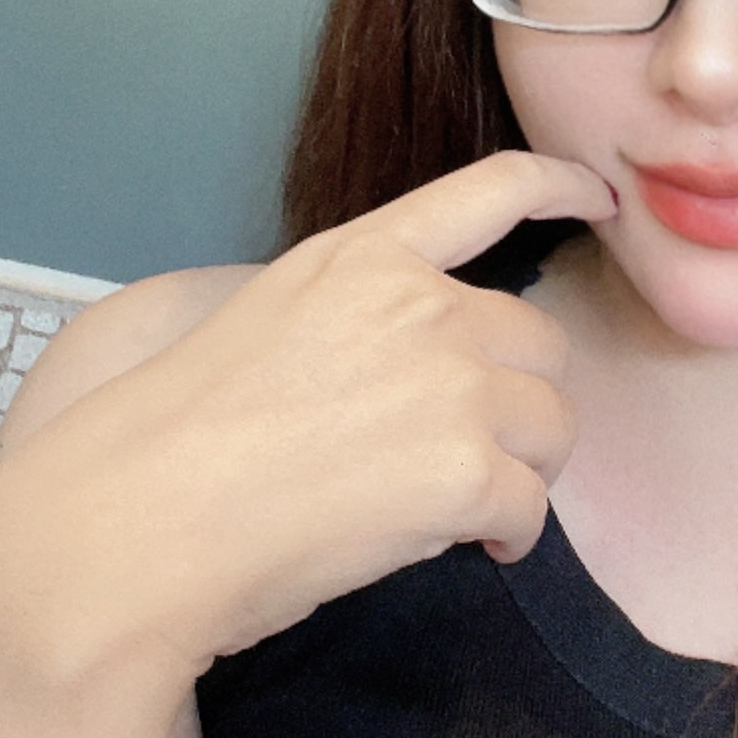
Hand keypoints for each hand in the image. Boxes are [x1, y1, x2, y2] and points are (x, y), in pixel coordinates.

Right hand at [0, 152, 614, 688]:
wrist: (140, 523)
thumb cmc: (173, 446)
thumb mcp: (265, 328)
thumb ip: (358, 326)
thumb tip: (416, 381)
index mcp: (359, 257)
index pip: (489, 190)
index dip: (559, 187)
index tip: (597, 197)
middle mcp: (418, 305)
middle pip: (538, 342)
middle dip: (518, 401)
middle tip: (467, 457)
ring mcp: (449, 383)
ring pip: (553, 425)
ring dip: (523, 471)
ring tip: (460, 513)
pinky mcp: (466, 469)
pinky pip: (533, 507)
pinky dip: (511, 537)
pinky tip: (471, 550)